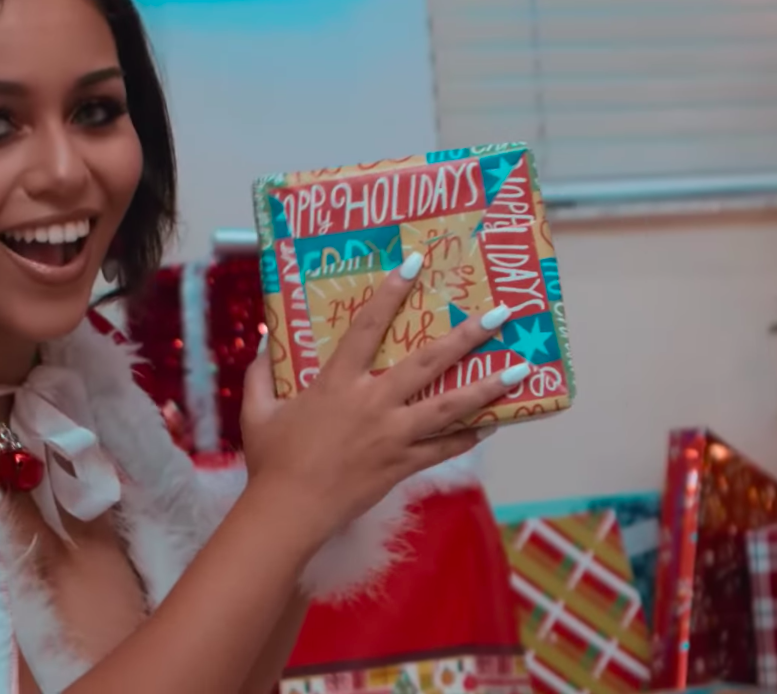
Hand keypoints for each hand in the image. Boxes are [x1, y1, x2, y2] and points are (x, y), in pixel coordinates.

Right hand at [239, 251, 528, 543]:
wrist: (289, 513)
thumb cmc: (271, 460)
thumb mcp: (257, 411)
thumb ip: (260, 374)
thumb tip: (264, 342)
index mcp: (338, 383)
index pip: (367, 327)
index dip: (391, 292)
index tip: (415, 263)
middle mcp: (373, 403)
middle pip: (428, 362)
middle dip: (466, 336)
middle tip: (499, 314)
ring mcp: (393, 435)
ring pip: (449, 406)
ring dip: (487, 387)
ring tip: (520, 369)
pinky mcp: (402, 465)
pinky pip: (444, 448)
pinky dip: (469, 436)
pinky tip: (492, 424)